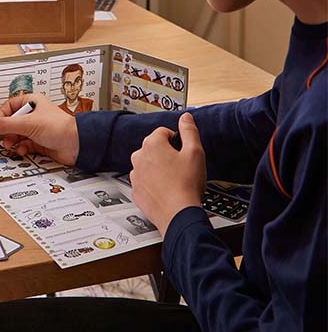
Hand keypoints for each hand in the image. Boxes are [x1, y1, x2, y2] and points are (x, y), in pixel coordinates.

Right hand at [0, 93, 79, 165]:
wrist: (76, 144)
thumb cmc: (59, 127)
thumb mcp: (28, 124)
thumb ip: (6, 125)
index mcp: (32, 102)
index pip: (9, 106)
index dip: (0, 116)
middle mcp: (34, 114)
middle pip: (11, 121)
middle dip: (5, 131)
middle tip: (0, 137)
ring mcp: (36, 128)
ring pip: (17, 134)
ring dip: (12, 140)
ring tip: (10, 145)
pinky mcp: (39, 141)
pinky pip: (24, 144)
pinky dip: (21, 148)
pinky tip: (23, 150)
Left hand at [129, 113, 205, 236]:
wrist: (178, 214)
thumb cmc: (187, 185)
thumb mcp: (195, 152)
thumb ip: (189, 131)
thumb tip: (186, 117)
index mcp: (152, 144)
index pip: (163, 132)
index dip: (177, 141)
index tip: (183, 152)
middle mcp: (139, 157)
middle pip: (154, 147)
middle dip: (167, 154)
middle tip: (181, 167)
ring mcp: (135, 174)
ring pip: (149, 164)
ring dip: (160, 168)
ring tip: (175, 180)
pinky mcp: (136, 189)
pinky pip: (145, 181)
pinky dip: (154, 183)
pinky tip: (167, 190)